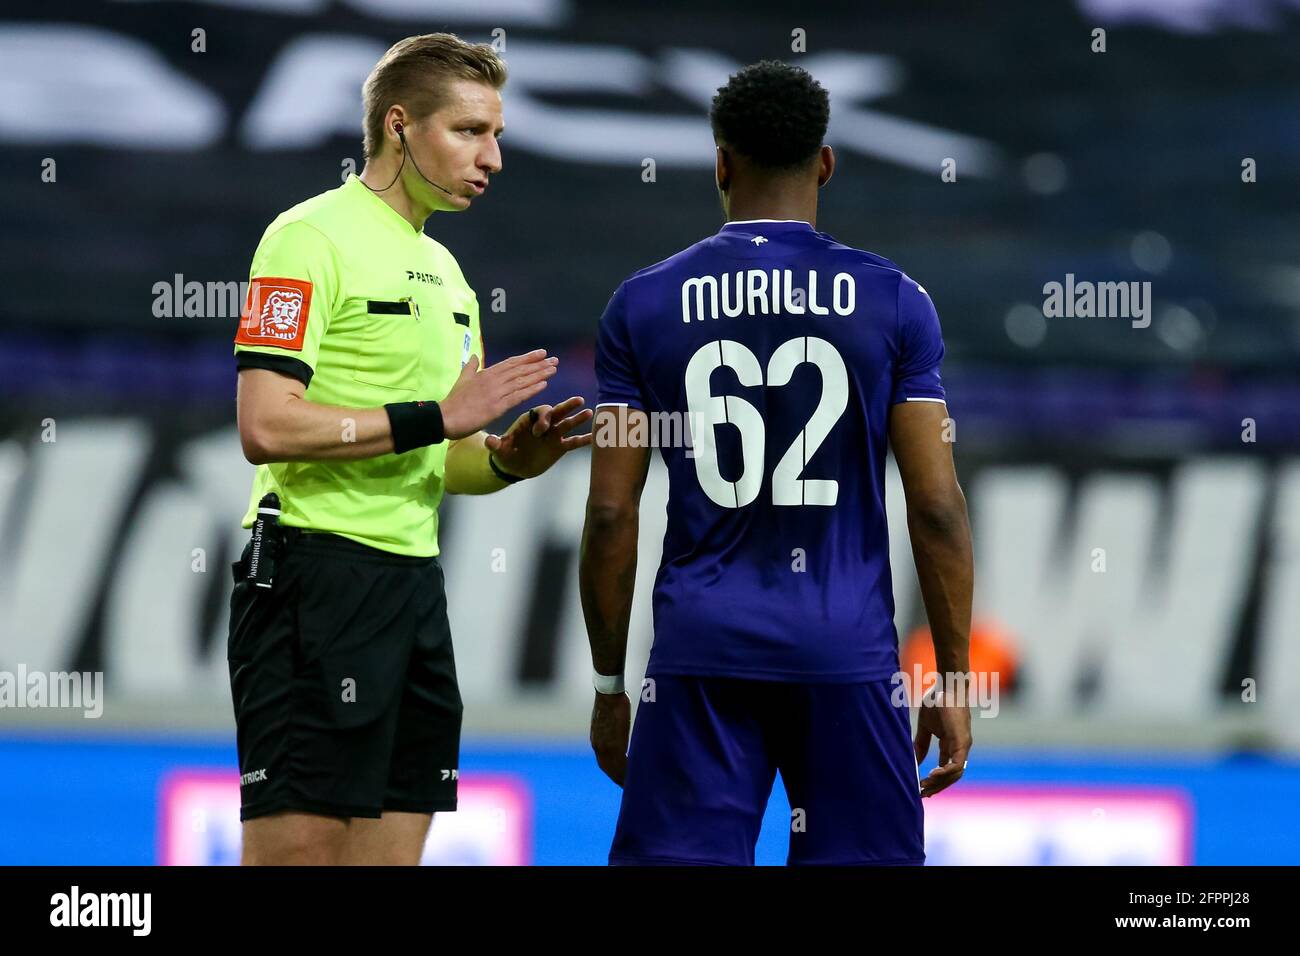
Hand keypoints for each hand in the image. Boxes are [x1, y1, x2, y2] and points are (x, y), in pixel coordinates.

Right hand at [440, 350, 557, 440]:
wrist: (445, 417)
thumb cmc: (453, 401)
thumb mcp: (462, 379)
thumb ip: (469, 367)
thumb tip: (472, 356)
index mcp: (486, 373)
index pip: (511, 363)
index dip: (527, 358)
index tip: (541, 353)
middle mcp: (493, 380)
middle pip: (520, 369)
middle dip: (538, 364)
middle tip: (554, 359)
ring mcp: (496, 392)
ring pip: (522, 380)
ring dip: (539, 374)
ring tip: (553, 369)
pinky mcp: (497, 406)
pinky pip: (518, 396)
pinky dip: (532, 389)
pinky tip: (544, 384)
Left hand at [484, 396, 593, 479]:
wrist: (513, 466)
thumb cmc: (504, 453)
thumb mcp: (498, 450)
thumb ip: (496, 445)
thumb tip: (489, 441)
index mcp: (529, 420)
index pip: (540, 412)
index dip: (543, 418)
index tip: (540, 431)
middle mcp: (543, 424)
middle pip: (557, 412)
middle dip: (567, 406)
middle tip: (578, 400)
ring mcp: (553, 435)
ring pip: (568, 425)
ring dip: (578, 419)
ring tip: (590, 414)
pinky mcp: (560, 447)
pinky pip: (573, 442)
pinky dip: (584, 440)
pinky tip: (595, 438)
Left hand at [589, 691, 630, 786]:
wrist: (609, 693)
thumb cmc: (613, 700)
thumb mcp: (611, 718)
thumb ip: (614, 728)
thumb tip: (622, 727)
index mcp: (597, 741)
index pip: (604, 762)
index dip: (613, 771)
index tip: (620, 778)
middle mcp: (598, 747)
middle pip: (609, 769)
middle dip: (618, 778)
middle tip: (628, 787)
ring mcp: (605, 746)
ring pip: (614, 769)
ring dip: (623, 778)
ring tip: (633, 785)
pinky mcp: (613, 744)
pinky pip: (621, 763)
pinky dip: (628, 771)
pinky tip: (635, 775)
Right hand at [914, 686, 970, 797]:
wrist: (947, 685)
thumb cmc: (937, 701)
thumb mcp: (925, 726)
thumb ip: (921, 743)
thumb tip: (914, 759)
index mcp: (951, 744)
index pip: (945, 768)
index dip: (935, 780)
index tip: (921, 788)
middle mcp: (960, 748)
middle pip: (951, 776)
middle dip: (936, 786)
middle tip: (921, 794)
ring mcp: (963, 745)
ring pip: (955, 773)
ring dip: (939, 783)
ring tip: (923, 787)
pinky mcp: (962, 741)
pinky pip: (956, 764)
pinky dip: (944, 772)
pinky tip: (930, 774)